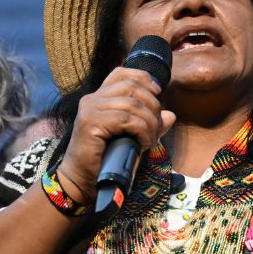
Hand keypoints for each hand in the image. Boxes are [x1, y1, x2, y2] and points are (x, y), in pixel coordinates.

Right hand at [58, 66, 177, 202]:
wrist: (82, 180)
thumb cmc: (106, 159)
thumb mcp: (132, 137)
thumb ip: (149, 124)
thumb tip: (170, 115)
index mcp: (99, 97)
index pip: (121, 73)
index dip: (143, 78)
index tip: (158, 92)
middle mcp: (92, 99)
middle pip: (132, 86)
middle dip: (152, 106)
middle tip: (156, 128)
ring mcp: (90, 109)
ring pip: (133, 104)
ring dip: (149, 123)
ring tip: (149, 140)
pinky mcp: (91, 123)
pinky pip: (127, 119)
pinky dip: (142, 131)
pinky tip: (143, 144)